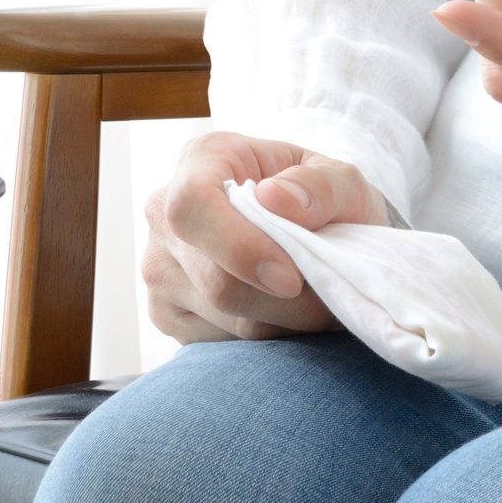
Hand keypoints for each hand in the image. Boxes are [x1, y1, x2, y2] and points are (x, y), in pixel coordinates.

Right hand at [143, 131, 387, 342]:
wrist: (309, 232)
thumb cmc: (322, 202)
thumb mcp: (343, 182)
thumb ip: (322, 186)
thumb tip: (275, 199)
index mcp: (202, 159)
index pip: (193, 205)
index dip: (239, 248)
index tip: (291, 278)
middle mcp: (163, 213)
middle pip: (215, 280)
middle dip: (284, 300)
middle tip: (330, 294)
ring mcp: (158, 268)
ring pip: (225, 318)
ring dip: (285, 320)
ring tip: (317, 299)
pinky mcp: (166, 313)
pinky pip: (220, 343)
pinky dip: (266, 335)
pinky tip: (285, 311)